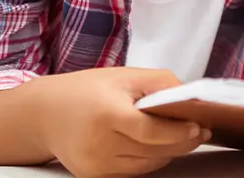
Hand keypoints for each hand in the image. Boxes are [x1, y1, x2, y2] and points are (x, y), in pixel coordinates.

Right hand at [32, 67, 210, 177]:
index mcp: (106, 114)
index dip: (178, 132)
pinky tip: (156, 147)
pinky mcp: (94, 177)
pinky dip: (149, 161)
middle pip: (153, 152)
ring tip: (182, 138)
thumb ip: (159, 83)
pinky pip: (133, 173)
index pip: (151, 131)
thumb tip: (192, 97)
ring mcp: (96, 165)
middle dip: (182, 143)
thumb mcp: (122, 76)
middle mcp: (99, 144)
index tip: (199, 127)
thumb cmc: (86, 90)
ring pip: (147, 166)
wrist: (43, 114)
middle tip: (200, 132)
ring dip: (168, 153)